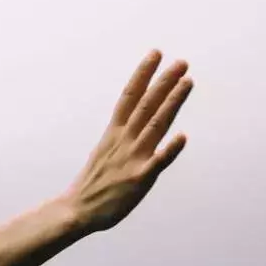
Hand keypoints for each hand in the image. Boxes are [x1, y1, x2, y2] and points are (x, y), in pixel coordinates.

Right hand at [64, 50, 193, 232]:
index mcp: (113, 134)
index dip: (143, 74)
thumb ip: (122, 137)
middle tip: (181, 62)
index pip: (129, 97)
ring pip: (155, 124)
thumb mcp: (104, 152)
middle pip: (145, 105)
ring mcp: (132, 159)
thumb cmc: (93, 184)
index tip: (155, 54)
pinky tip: (182, 137)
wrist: (77, 211)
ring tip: (188, 81)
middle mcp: (124, 141)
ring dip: (171, 102)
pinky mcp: (140, 179)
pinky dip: (169, 150)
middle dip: (163, 82)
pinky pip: (158, 162)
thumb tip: (131, 124)